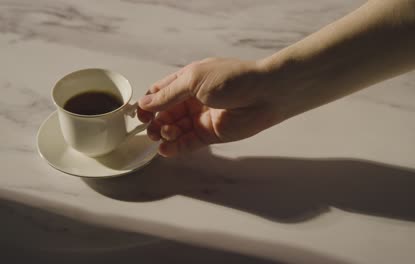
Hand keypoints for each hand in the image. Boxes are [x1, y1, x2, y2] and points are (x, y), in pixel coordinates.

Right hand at [137, 58, 279, 156]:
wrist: (264, 94)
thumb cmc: (231, 79)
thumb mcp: (194, 79)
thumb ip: (169, 94)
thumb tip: (144, 104)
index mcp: (188, 81)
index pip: (161, 93)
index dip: (148, 104)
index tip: (140, 114)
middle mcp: (193, 99)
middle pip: (165, 113)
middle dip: (155, 121)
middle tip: (151, 128)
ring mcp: (201, 118)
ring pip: (175, 129)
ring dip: (164, 134)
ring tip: (163, 135)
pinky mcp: (210, 135)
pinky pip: (188, 143)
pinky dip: (175, 147)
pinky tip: (165, 149)